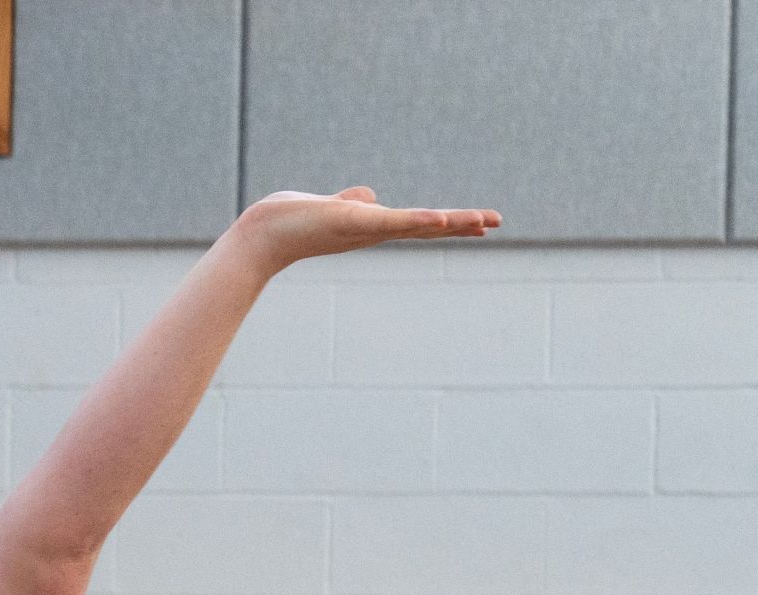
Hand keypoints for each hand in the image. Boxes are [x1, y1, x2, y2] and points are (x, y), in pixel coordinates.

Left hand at [233, 186, 499, 268]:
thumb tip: (367, 196)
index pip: (419, 222)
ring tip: (482, 221)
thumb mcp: (329, 207)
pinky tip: (438, 219)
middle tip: (498, 222)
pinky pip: (388, 221)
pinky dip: (413, 221)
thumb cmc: (290, 222)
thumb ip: (350, 202)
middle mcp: (372, 230)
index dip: (449, 222)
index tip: (482, 223)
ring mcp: (363, 228)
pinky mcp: (351, 221)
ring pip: (415, 224)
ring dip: (449, 222)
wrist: (260, 235)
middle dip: (462, 224)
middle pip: (426, 226)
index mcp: (371, 224)